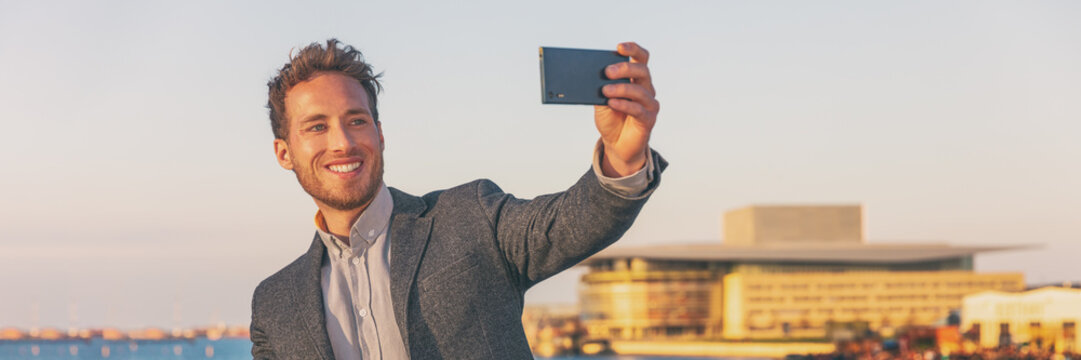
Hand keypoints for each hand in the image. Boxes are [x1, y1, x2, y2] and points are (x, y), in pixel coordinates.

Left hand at [595, 42, 658, 176]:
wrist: (616, 144)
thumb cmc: (611, 119)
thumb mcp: (601, 101)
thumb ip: (600, 88)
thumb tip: (591, 76)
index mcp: (636, 79)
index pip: (641, 58)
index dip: (633, 50)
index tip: (619, 47)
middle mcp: (646, 88)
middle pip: (642, 71)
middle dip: (624, 68)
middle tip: (607, 71)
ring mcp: (649, 104)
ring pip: (640, 90)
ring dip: (621, 88)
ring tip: (605, 90)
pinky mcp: (648, 119)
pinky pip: (638, 109)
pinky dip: (624, 104)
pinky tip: (612, 103)